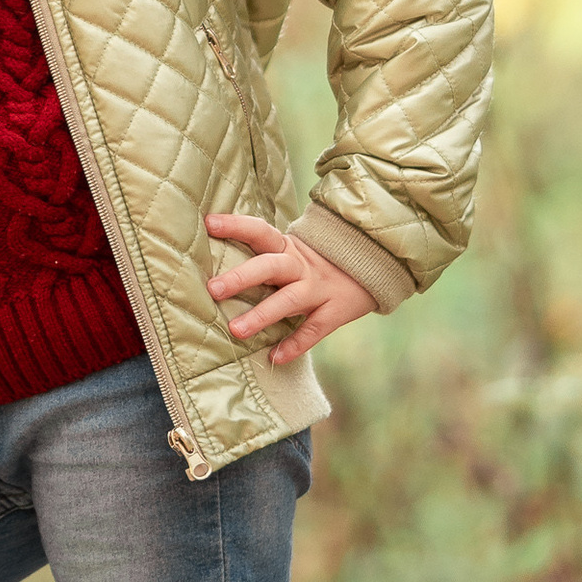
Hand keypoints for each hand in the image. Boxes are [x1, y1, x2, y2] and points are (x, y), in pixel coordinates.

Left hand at [204, 211, 376, 367]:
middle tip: (213, 289)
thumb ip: (263, 257)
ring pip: (288, 300)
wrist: (372, 266)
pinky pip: (313, 330)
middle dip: (242, 277)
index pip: (260, 231)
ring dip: (262, 315)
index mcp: (287, 247)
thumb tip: (216, 265)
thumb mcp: (292, 252)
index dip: (236, 226)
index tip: (209, 223)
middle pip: (270, 266)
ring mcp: (318, 289)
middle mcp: (301, 266)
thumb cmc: (316, 262)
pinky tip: (275, 357)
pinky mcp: (334, 311)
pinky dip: (294, 345)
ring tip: (236, 331)